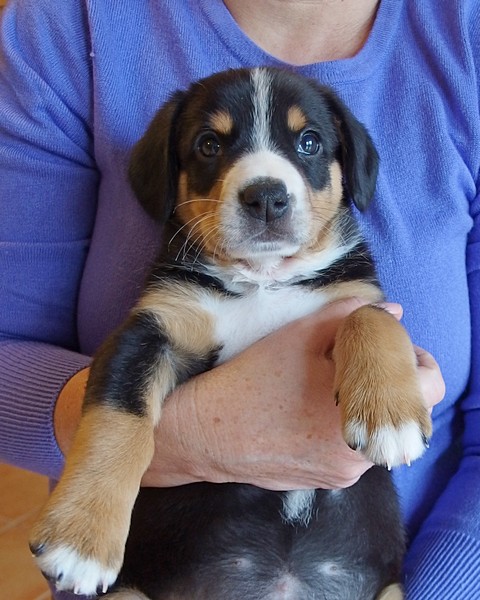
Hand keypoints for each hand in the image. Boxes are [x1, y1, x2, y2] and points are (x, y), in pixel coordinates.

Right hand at [143, 298, 443, 489]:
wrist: (206, 431)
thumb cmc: (250, 380)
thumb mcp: (299, 336)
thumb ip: (351, 317)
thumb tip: (391, 311)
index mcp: (362, 414)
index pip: (428, 388)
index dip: (415, 359)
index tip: (391, 346)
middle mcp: (361, 453)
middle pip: (403, 410)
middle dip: (388, 380)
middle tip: (356, 358)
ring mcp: (343, 472)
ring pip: (376, 429)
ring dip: (364, 403)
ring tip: (327, 383)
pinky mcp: (326, 482)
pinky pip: (351, 449)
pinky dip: (344, 426)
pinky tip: (311, 410)